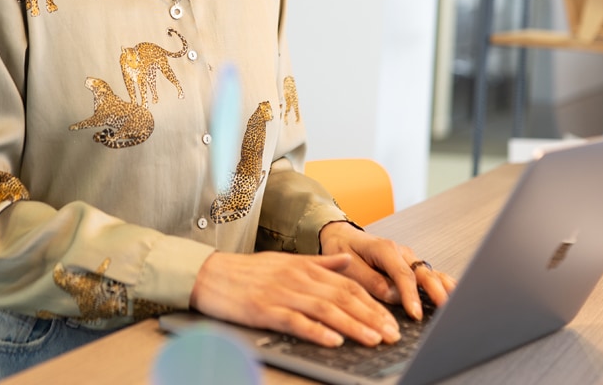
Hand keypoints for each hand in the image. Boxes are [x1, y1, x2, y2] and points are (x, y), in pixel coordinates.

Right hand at [190, 251, 402, 347]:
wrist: (209, 274)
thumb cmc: (246, 271)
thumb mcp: (286, 261)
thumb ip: (319, 263)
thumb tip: (347, 262)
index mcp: (304, 267)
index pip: (348, 285)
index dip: (372, 304)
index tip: (391, 320)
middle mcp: (297, 278)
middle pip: (342, 297)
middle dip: (371, 317)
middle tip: (392, 335)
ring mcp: (281, 294)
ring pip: (325, 309)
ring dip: (353, 325)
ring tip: (373, 339)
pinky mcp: (264, 310)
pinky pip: (296, 321)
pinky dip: (316, 331)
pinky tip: (333, 341)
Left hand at [317, 222, 455, 320]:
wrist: (341, 235)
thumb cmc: (343, 249)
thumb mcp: (349, 266)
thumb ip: (371, 281)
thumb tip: (394, 296)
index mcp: (385, 249)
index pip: (403, 275)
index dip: (411, 296)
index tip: (416, 314)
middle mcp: (401, 252)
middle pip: (424, 273)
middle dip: (437, 292)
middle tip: (446, 311)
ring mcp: (408, 257)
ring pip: (431, 272)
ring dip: (445, 288)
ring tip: (458, 303)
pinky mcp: (411, 264)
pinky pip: (430, 274)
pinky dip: (443, 284)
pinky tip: (455, 293)